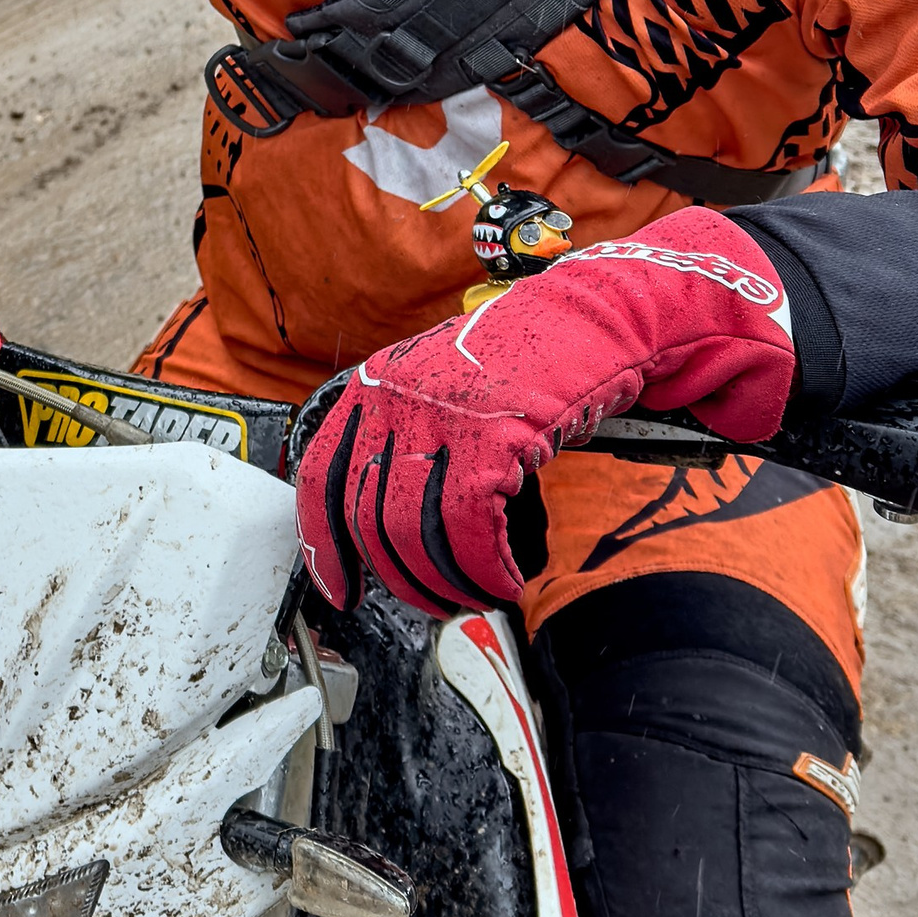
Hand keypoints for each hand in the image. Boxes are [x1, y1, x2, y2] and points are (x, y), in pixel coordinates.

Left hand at [294, 209, 795, 618]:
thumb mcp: (445, 389)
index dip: (324, 543)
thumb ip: (409, 439)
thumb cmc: (529, 356)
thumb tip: (385, 525)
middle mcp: (393, 396)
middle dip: (402, 577)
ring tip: (475, 594)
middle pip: (369, 518)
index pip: (321, 476)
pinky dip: (484, 568)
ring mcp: (437, 414)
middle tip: (436, 600)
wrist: (597, 317)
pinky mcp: (489, 435)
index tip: (337, 587)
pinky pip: (467, 528)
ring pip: (414, 532)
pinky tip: (501, 577)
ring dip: (447, 582)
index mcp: (374, 384)